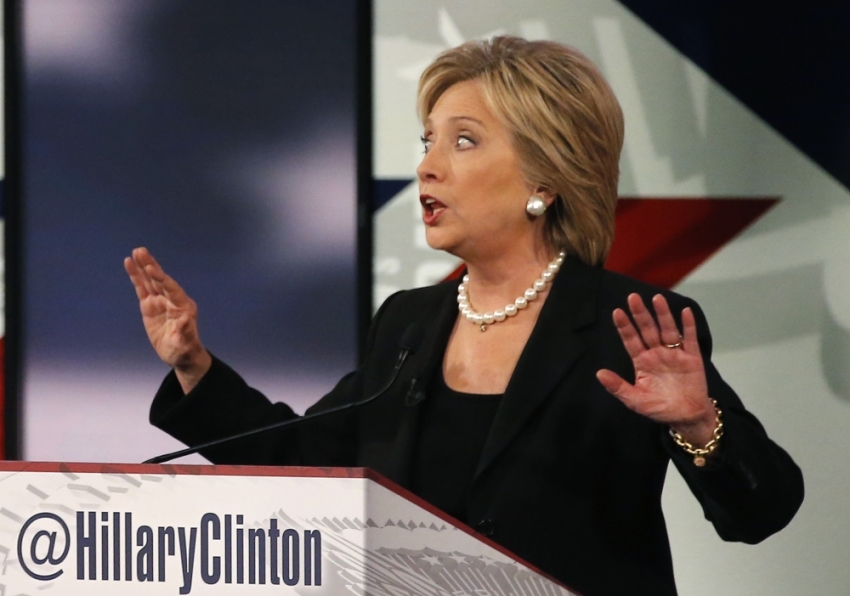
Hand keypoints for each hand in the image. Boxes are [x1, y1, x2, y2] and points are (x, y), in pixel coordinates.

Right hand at [124, 247, 211, 392]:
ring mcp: (160, 301)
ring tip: (136, 252)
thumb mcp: (185, 344)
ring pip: (150, 281)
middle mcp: (172, 300)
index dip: (162, 278)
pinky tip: (129, 263)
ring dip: (143, 267)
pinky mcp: (149, 305)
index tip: (152, 269)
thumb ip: (185, 332)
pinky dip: (136, 276)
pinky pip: (141, 288)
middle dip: (151, 266)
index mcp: (183, 306)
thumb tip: (186, 319)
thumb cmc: (184, 350)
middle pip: (160, 280)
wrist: (180, 355)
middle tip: (141, 251)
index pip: (171, 289)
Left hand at [596, 293, 715, 445]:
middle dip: (640, 314)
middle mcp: (657, 353)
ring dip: (662, 314)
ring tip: (657, 298)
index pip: (631, 340)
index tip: (616, 311)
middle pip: (647, 330)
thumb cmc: (659, 408)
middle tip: (632, 297)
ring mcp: (675, 354)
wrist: (687, 417)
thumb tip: (598, 373)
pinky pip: (690, 339)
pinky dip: (688, 326)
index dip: (624, 326)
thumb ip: (618, 387)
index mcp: (642, 361)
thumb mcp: (635, 400)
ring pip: (668, 330)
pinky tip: (684, 312)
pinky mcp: (692, 358)